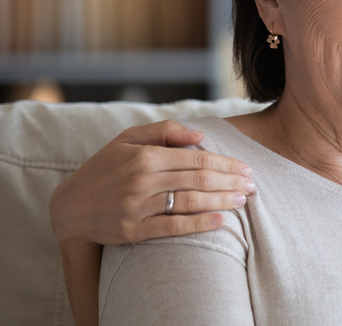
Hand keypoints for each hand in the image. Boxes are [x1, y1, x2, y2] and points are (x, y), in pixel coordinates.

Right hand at [50, 120, 254, 247]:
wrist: (69, 207)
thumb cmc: (105, 168)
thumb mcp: (128, 139)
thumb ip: (165, 131)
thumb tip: (201, 134)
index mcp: (145, 155)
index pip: (196, 159)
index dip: (226, 164)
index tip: (246, 169)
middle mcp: (142, 180)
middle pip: (199, 180)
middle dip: (230, 182)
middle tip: (252, 186)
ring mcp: (136, 207)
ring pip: (189, 202)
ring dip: (221, 202)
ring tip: (243, 200)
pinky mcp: (132, 231)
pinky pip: (172, 227)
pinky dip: (199, 224)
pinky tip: (221, 221)